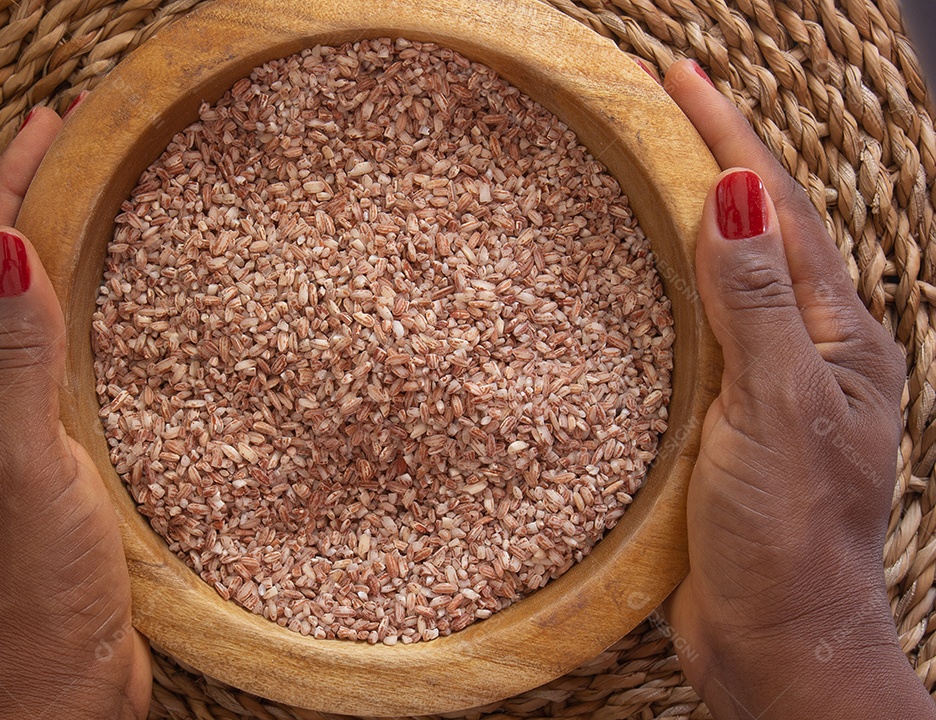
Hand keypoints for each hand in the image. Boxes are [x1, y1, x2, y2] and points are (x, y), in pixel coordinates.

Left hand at [0, 106, 150, 718]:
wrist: (51, 692)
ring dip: (31, 255)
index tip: (44, 125)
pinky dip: (57, 317)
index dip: (3, 192)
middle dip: (11, 206)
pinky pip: (38, 367)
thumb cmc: (32, 595)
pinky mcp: (30, 466)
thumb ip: (14, 361)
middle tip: (57, 142)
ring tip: (65, 201)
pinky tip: (79, 308)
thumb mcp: (24, 468)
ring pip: (6, 325)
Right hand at [661, 61, 932, 718]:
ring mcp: (765, 380)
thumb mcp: (777, 409)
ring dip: (691, 211)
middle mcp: (808, 346)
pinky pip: (696, 330)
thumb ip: (756, 303)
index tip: (681, 75)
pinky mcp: (720, 416)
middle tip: (663, 97)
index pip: (781, 209)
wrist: (775, 640)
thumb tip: (736, 194)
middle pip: (762, 228)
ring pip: (727, 276)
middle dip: (716, 155)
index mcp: (840, 335)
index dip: (730, 136)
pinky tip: (639, 269)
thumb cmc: (790, 535)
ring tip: (649, 158)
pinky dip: (668, 284)